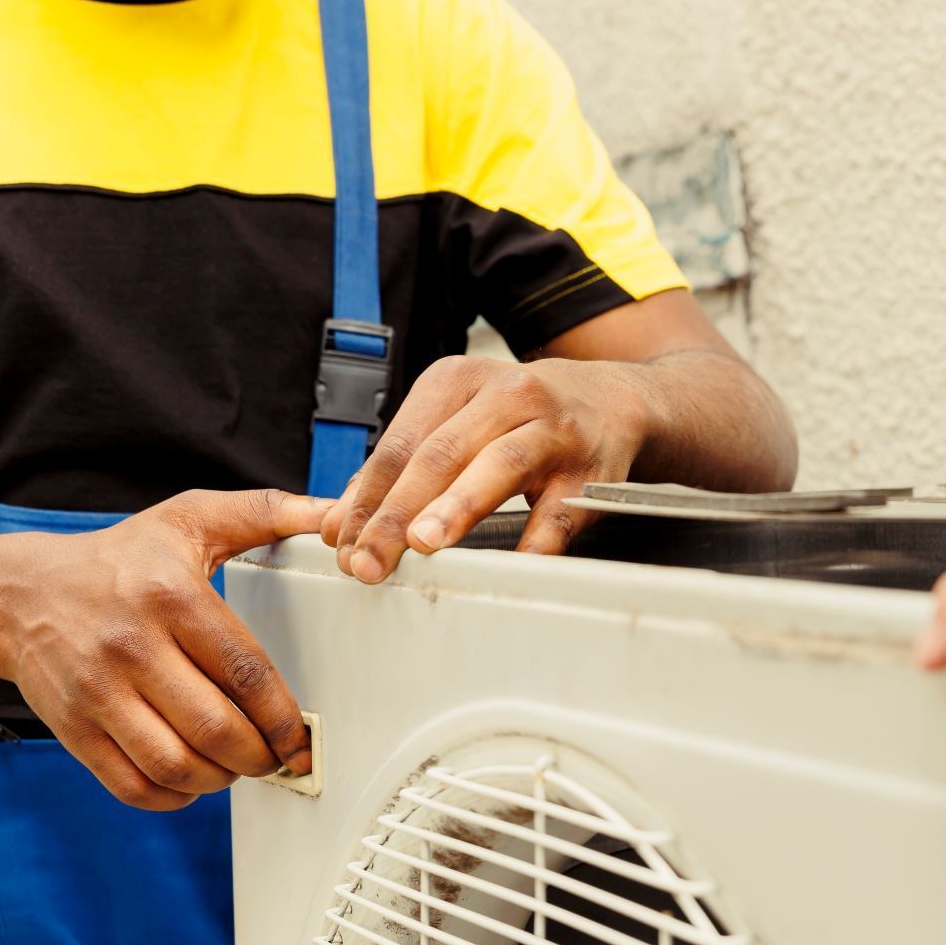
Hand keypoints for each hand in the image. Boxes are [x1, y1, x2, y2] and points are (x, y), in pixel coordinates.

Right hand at [0, 488, 326, 810]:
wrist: (19, 595)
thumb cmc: (118, 560)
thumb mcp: (189, 518)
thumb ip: (264, 511)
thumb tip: (330, 512)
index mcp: (171, 597)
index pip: (243, 670)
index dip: (282, 715)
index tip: (303, 736)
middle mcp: (132, 647)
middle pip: (213, 727)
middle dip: (258, 756)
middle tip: (276, 758)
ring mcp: (98, 692)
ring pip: (174, 764)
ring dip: (219, 779)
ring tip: (235, 766)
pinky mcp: (73, 729)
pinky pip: (131, 785)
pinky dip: (172, 796)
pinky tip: (192, 780)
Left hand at [322, 354, 649, 582]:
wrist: (609, 402)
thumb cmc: (517, 420)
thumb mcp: (455, 422)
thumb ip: (399, 469)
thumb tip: (336, 522)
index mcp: (457, 380)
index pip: (400, 443)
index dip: (366, 496)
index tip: (340, 542)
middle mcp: (506, 395)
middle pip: (440, 454)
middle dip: (397, 511)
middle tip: (367, 558)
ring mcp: (553, 429)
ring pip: (499, 464)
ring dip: (457, 506)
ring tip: (423, 543)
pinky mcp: (592, 469)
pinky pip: (560, 509)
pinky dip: (537, 539)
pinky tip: (511, 564)